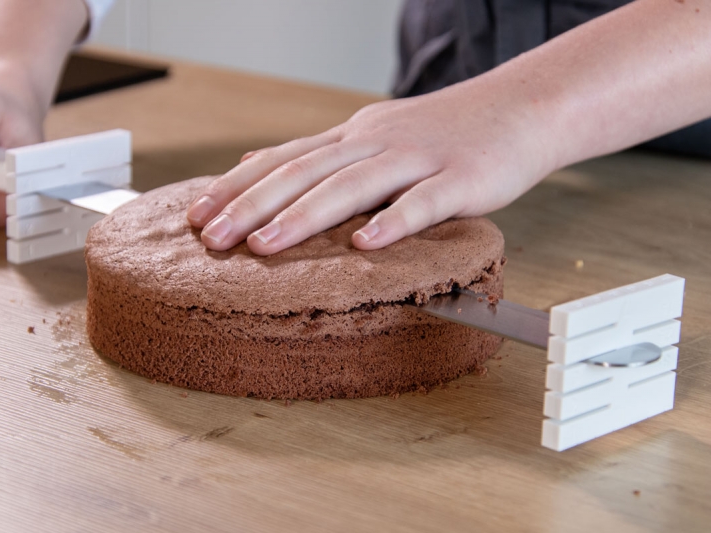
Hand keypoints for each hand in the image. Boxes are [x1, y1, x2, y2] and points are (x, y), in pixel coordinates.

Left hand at [186, 80, 553, 254]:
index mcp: (353, 137)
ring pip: (353, 185)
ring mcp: (418, 159)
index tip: (195, 213)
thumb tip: (257, 165)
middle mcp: (376, 143)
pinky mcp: (462, 179)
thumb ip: (322, 155)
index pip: (283, 158)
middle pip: (305, 171)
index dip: (236, 185)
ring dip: (304, 216)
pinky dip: (393, 221)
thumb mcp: (374, 135)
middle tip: (211, 237)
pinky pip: (424, 202)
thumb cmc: (446, 132)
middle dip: (252, 205)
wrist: (520, 108)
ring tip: (264, 245)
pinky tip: (364, 244)